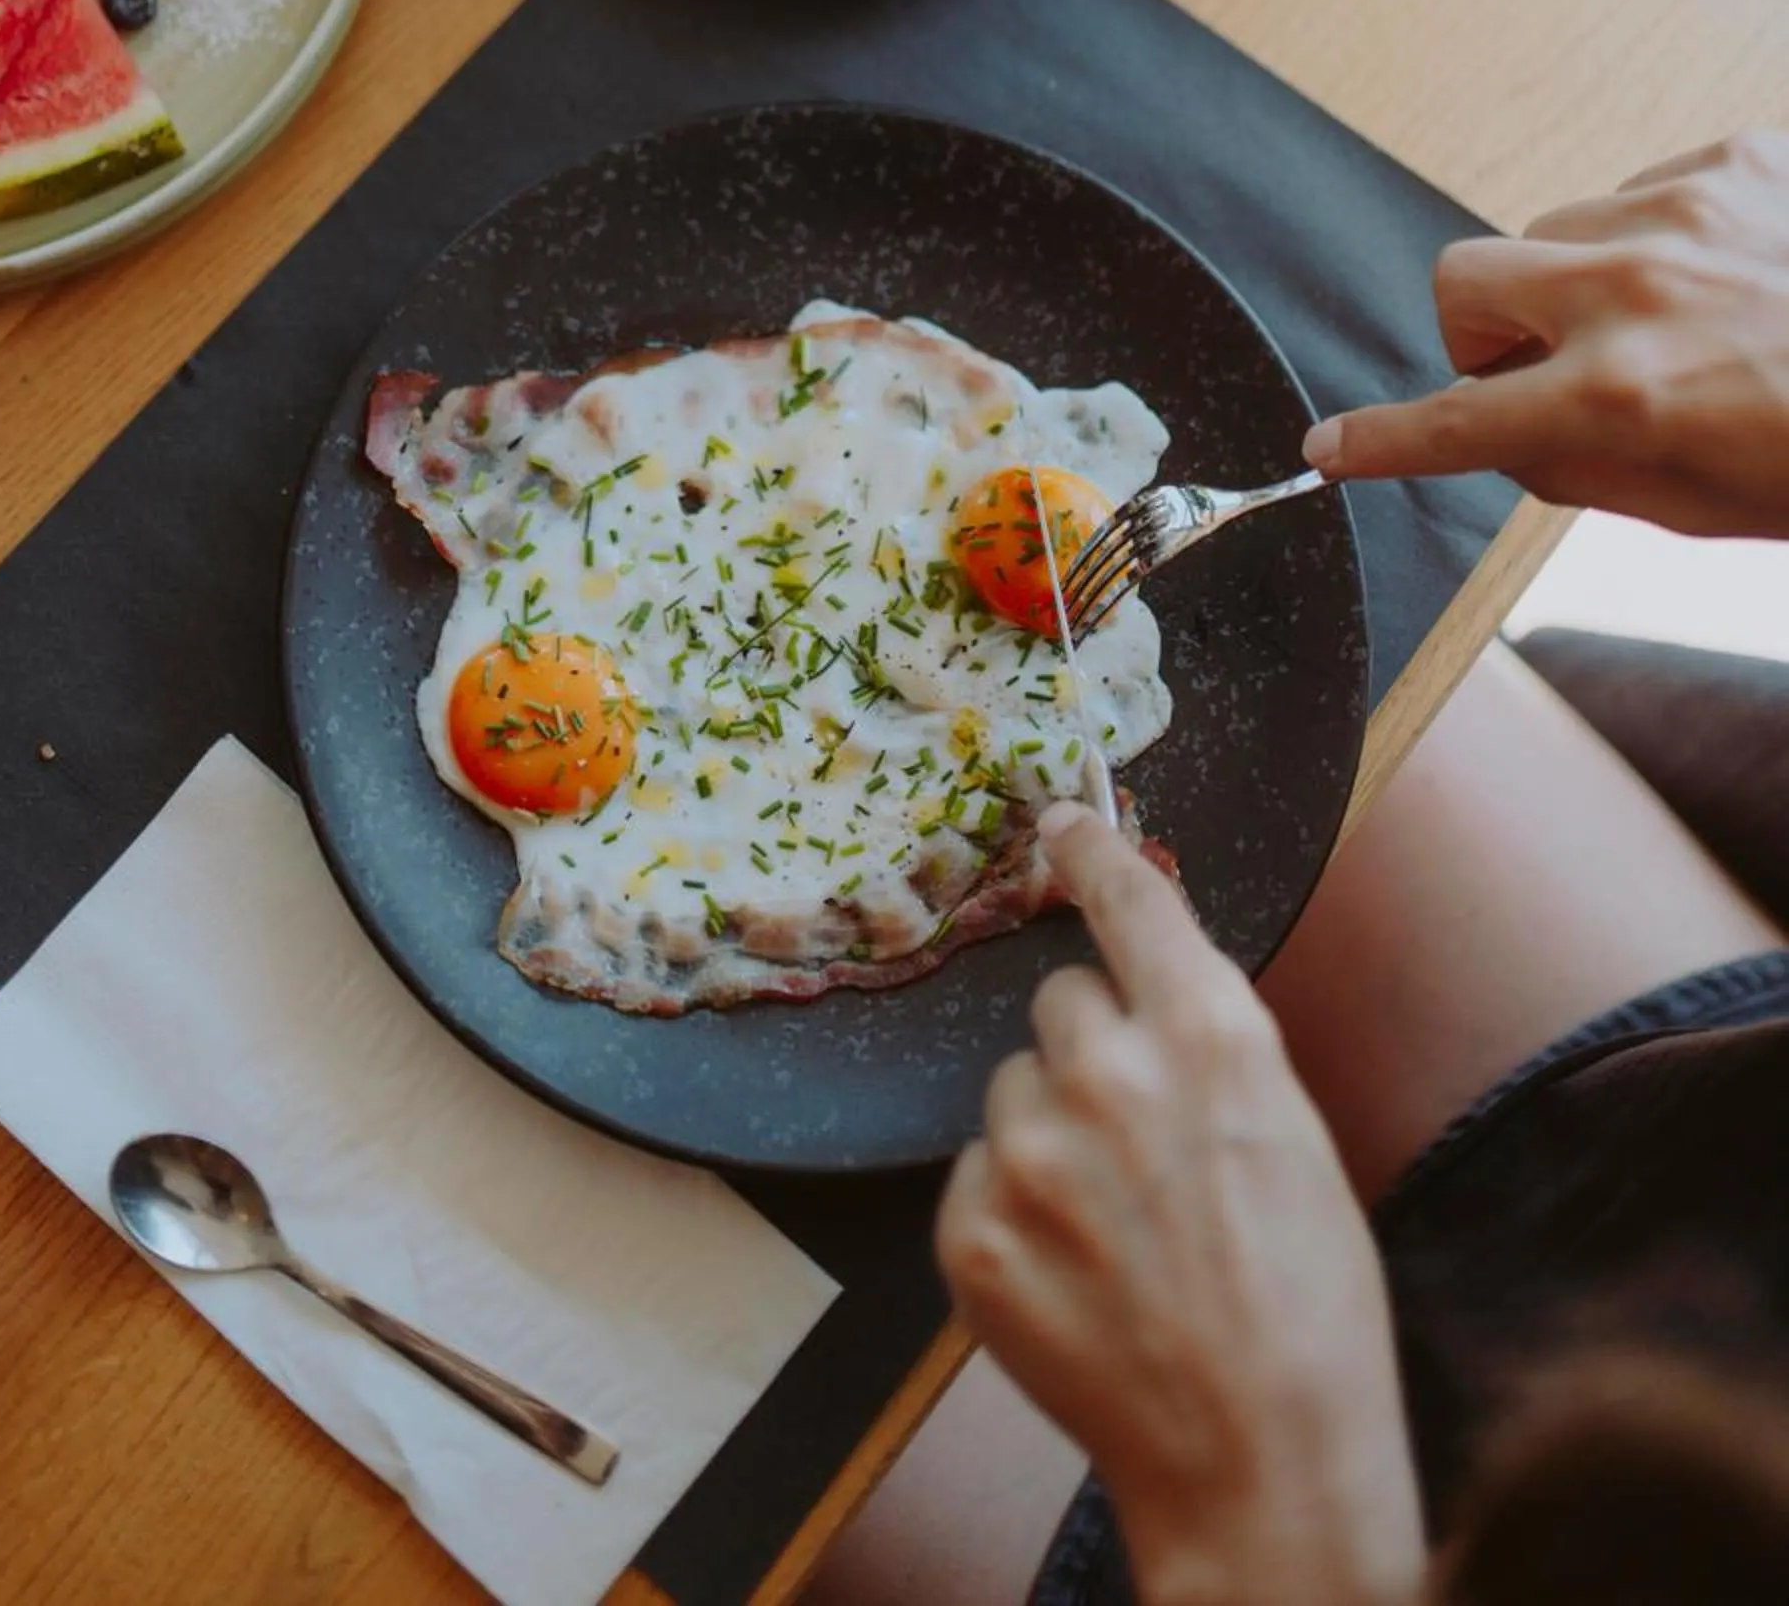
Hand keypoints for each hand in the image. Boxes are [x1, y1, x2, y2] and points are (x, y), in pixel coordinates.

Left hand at [937, 807, 1425, 1605]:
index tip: (1057, 824)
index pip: (1128, 900)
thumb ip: (1211, 1043)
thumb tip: (1149, 979)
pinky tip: (1078, 1277)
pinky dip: (1015, 1216)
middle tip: (1140, 1143)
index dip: (1089, 856)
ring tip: (1116, 1230)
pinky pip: (978, 1177)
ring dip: (1050, 1137)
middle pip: (1060, 1002)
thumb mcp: (1291, 1132)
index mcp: (1211, 1035)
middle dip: (1091, 1052)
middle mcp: (1110, 1071)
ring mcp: (1032, 1154)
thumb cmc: (1310, 1306)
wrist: (1261, 1459)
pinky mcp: (972, 1229)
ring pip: (1013, 1093)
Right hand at [1306, 130, 1788, 534]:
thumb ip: (1587, 465)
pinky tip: (1738, 276)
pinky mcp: (1739, 155)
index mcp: (1624, 397)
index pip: (1455, 423)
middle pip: (1462, 282)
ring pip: (1553, 232)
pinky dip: (1663, 237)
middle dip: (1479, 333)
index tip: (1332, 448)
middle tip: (1537, 370)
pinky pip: (1644, 189)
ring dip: (1579, 283)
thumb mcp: (1708, 503)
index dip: (1382, 444)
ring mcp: (1686, 209)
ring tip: (1676, 323)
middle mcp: (1637, 292)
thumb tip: (1510, 433)